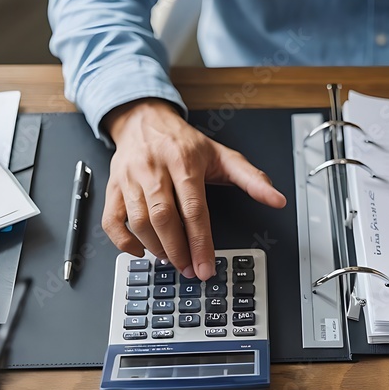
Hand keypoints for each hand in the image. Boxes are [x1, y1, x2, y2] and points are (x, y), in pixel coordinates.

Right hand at [102, 98, 285, 278]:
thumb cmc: (184, 142)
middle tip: (190, 270)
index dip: (200, 243)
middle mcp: (154, 169)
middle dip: (178, 251)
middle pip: (164, 218)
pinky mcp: (112, 186)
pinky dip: (123, 242)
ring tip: (172, 260)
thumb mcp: (222, 155)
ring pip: (138, 221)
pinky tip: (140, 251)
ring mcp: (129, 178)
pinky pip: (111, 221)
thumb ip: (251, 178)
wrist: (143, 119)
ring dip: (155, 249)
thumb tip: (277, 199)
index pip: (194, 209)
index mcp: (184, 161)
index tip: (205, 267)